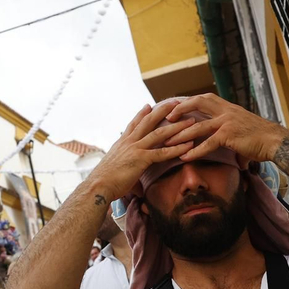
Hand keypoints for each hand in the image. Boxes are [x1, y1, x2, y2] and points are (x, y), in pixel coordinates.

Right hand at [83, 101, 199, 202]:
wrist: (98, 186)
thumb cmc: (104, 181)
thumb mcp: (113, 168)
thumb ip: (122, 167)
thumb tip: (128, 178)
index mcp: (121, 143)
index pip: (133, 124)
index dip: (141, 114)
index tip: (149, 105)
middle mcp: (128, 142)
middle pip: (148, 121)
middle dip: (163, 110)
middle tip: (176, 103)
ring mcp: (135, 149)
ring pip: (159, 133)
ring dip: (177, 127)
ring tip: (190, 121)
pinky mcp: (141, 159)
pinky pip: (162, 152)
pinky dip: (177, 148)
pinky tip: (189, 145)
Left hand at [172, 94, 288, 165]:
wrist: (276, 141)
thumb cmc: (261, 138)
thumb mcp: (243, 130)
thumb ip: (232, 136)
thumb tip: (232, 154)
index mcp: (228, 108)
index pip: (204, 98)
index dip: (188, 101)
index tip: (174, 106)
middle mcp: (226, 111)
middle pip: (198, 102)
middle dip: (180, 108)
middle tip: (166, 117)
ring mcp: (227, 122)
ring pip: (198, 126)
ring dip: (181, 134)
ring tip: (167, 142)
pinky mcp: (229, 135)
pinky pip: (208, 143)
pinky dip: (195, 151)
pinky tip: (184, 157)